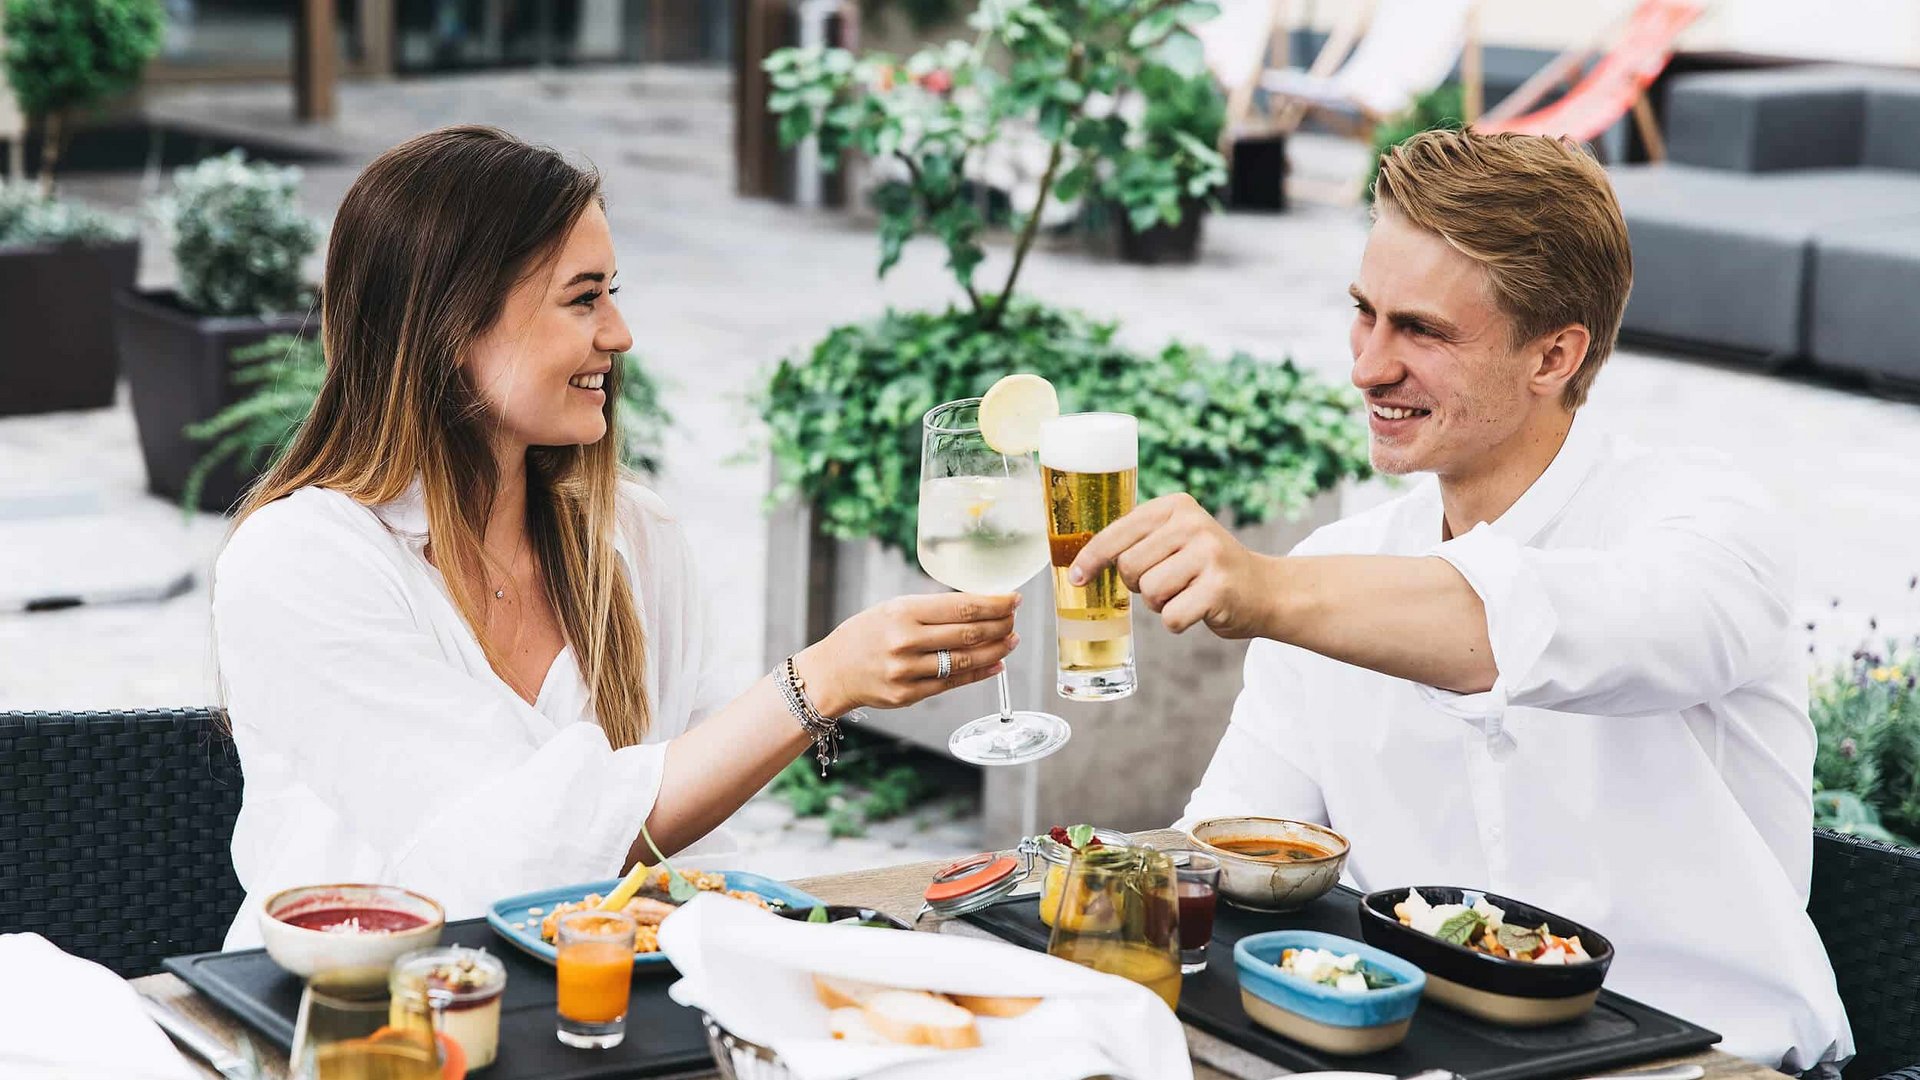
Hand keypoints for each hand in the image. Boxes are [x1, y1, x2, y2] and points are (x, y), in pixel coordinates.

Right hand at [796, 592, 1020, 712]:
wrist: (832, 671)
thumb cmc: (866, 634)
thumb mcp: (893, 609)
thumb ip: (932, 610)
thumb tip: (980, 606)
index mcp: (903, 613)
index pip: (961, 607)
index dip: (994, 603)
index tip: (1013, 599)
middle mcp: (906, 642)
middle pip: (969, 634)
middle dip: (1000, 625)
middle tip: (1014, 619)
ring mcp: (907, 672)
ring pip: (966, 660)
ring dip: (996, 650)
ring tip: (1011, 640)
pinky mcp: (908, 695)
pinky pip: (953, 683)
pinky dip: (979, 672)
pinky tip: (996, 663)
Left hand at [1069, 493, 1274, 637]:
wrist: (1263, 589)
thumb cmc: (1204, 569)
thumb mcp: (1175, 539)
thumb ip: (1137, 541)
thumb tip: (1078, 566)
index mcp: (1175, 507)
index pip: (1117, 532)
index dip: (1091, 558)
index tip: (1077, 578)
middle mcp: (1193, 524)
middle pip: (1129, 566)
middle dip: (1139, 584)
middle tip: (1168, 582)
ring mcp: (1209, 554)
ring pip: (1150, 593)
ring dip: (1161, 604)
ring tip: (1186, 593)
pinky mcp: (1219, 588)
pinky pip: (1171, 617)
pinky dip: (1179, 621)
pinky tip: (1199, 608)